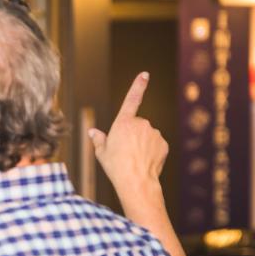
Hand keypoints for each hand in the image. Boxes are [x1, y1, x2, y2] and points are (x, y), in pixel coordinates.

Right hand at [88, 72, 167, 196]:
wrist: (136, 181)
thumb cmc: (115, 166)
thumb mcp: (101, 153)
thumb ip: (98, 139)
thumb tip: (93, 132)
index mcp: (123, 123)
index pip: (131, 99)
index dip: (138, 85)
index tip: (145, 74)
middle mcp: (141, 124)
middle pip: (135, 126)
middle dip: (131, 135)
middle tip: (124, 152)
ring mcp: (154, 133)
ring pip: (146, 136)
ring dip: (141, 144)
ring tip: (134, 159)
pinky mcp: (163, 143)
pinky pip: (155, 145)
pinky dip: (151, 151)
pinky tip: (145, 162)